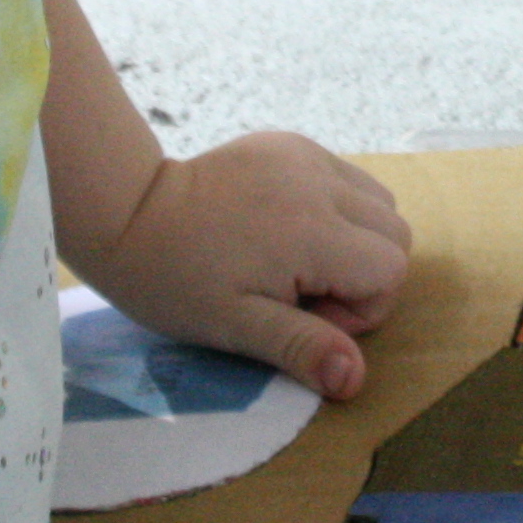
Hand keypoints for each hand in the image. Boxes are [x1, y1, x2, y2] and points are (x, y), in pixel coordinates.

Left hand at [81, 132, 409, 397]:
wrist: (127, 212)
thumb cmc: (176, 280)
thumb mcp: (235, 326)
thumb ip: (302, 347)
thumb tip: (355, 379)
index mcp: (313, 231)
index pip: (391, 270)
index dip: (359, 306)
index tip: (303, 314)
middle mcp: (320, 183)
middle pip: (395, 232)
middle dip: (363, 272)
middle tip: (299, 291)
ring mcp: (306, 156)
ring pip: (377, 201)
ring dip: (353, 239)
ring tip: (293, 259)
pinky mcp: (290, 143)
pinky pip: (343, 177)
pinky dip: (332, 207)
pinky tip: (281, 225)